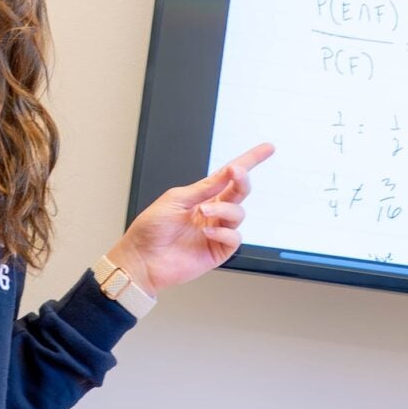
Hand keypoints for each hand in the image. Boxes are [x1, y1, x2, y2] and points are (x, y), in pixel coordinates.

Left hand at [108, 142, 273, 295]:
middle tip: (237, 173)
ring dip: (224, 209)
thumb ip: (203, 188)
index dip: (248, 161)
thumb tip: (226, 173)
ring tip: (204, 211)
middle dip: (242, 180)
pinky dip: (223, 233)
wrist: (141, 259)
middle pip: (239, 192)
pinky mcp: (218, 251)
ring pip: (238, 214)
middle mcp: (212, 212)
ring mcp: (216, 231)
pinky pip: (234, 238)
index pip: (228, 176)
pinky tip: (206, 232)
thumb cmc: (151, 229)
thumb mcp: (175, 199)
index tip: (267, 148)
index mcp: (201, 196)